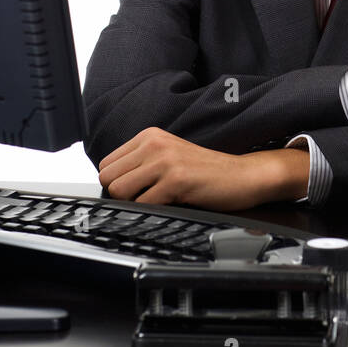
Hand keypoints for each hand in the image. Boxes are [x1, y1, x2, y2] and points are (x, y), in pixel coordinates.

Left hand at [97, 128, 310, 209]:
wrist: (242, 175)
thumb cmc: (207, 172)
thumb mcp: (169, 156)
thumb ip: (141, 164)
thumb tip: (111, 186)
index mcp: (149, 136)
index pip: (105, 164)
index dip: (117, 183)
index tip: (136, 189)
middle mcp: (154, 143)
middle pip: (108, 178)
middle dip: (123, 195)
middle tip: (147, 198)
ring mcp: (165, 161)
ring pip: (120, 191)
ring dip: (135, 203)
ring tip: (159, 200)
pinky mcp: (176, 180)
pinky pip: (143, 204)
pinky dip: (153, 210)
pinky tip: (172, 203)